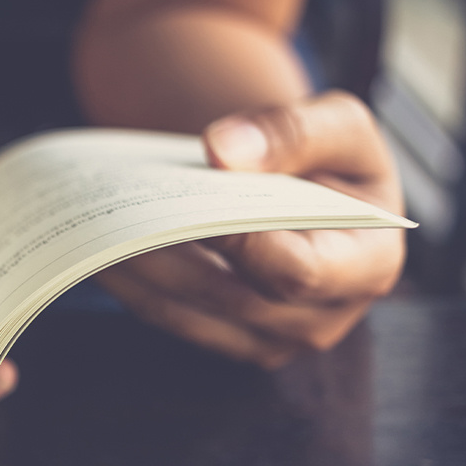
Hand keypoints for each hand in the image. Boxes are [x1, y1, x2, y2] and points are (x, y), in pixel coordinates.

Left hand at [95, 91, 405, 367]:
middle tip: (119, 212)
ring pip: (187, 312)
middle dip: (171, 251)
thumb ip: (292, 131)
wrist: (305, 189)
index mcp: (369, 265)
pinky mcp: (229, 341)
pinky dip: (131, 283)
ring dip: (136, 270)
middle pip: (232, 297)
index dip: (242, 242)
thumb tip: (224, 152)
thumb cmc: (329, 158)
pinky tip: (98, 245)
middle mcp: (324, 318)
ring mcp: (273, 340)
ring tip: (96, 224)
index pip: (298, 270)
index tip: (192, 202)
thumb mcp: (337, 124)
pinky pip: (168, 318)